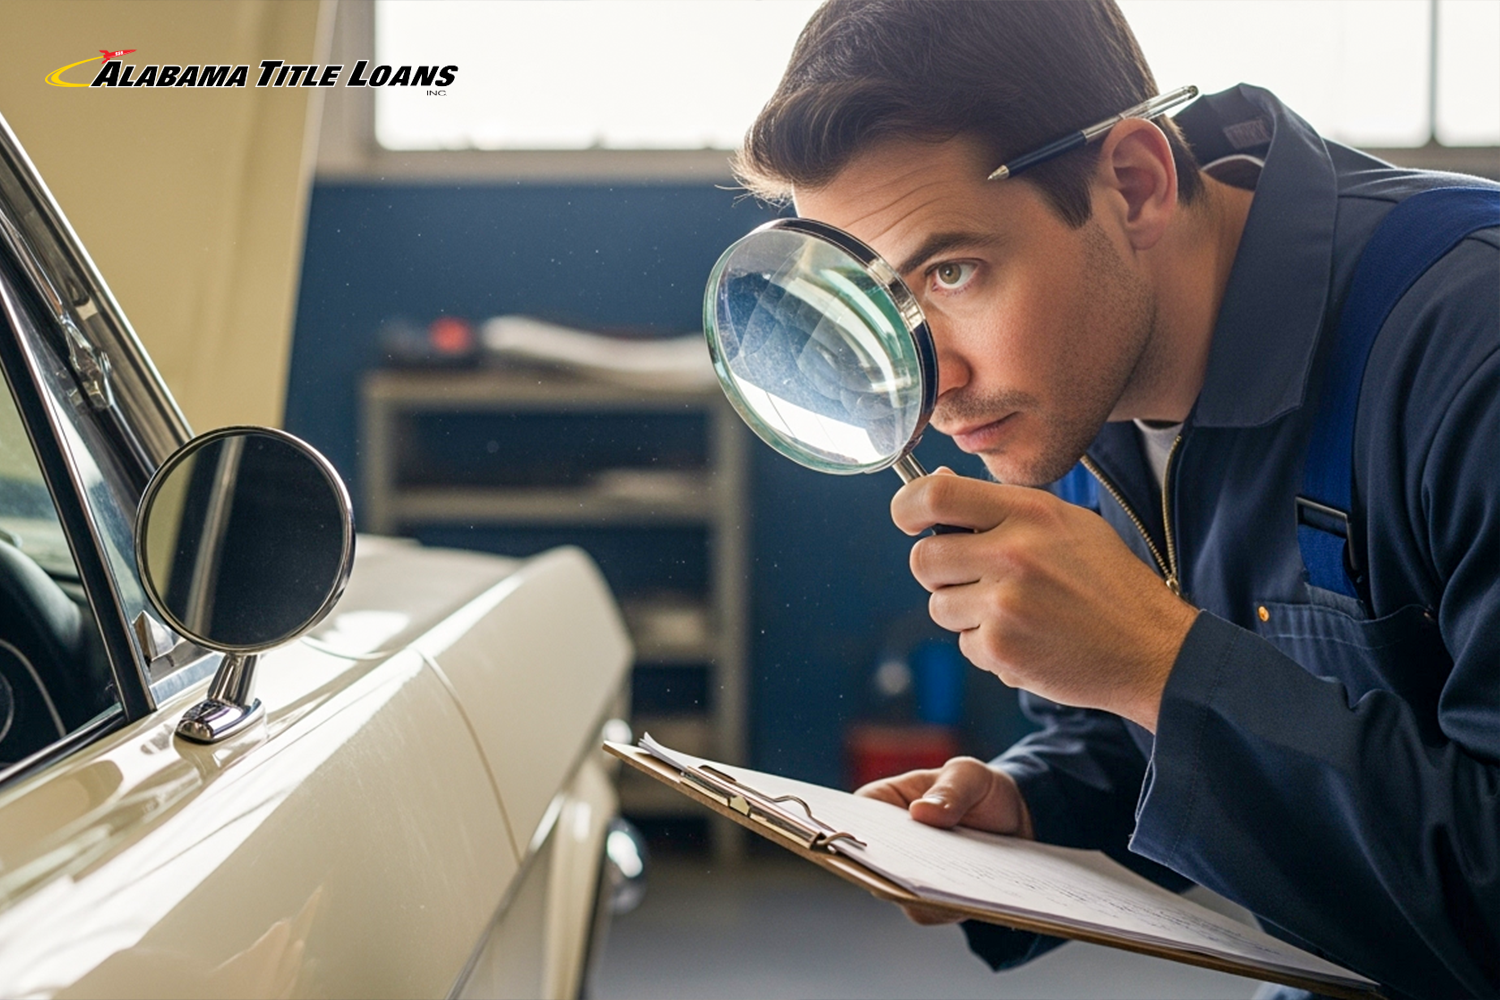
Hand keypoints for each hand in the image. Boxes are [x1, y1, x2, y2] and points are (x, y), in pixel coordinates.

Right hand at [856, 757, 1033, 924]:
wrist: (1016, 823)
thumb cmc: (980, 789)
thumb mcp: (970, 775)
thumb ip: (950, 790)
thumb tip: (921, 812)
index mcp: (885, 802)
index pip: (855, 816)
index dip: (848, 830)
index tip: (861, 840)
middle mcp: (889, 844)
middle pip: (869, 862)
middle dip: (884, 868)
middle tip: (905, 868)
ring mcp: (908, 875)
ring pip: (897, 892)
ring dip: (916, 893)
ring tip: (945, 884)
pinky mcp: (930, 901)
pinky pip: (926, 912)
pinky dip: (942, 908)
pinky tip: (964, 897)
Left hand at [892, 471, 1198, 730]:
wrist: (1152, 649)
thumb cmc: (1108, 584)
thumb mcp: (1066, 525)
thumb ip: (1000, 507)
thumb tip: (934, 483)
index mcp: (1029, 512)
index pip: (935, 494)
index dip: (907, 506)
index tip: (907, 518)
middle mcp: (1013, 552)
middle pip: (923, 557)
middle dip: (939, 572)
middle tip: (976, 579)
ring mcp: (1004, 602)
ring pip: (938, 604)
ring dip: (965, 613)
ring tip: (1016, 613)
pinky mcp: (1000, 647)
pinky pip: (963, 643)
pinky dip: (988, 646)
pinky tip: (1028, 640)